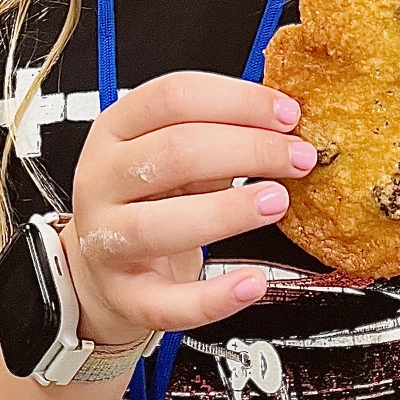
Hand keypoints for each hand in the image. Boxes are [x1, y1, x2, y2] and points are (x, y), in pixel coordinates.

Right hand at [62, 71, 315, 344]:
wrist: (102, 265)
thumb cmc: (148, 197)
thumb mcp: (171, 151)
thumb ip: (219, 132)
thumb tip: (285, 118)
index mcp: (114, 129)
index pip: (172, 97)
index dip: (237, 101)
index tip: (287, 115)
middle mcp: (102, 180)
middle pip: (173, 153)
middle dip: (248, 150)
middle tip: (297, 158)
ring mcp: (106, 240)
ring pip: (160, 224)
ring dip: (228, 212)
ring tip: (277, 202)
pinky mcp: (125, 295)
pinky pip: (168, 302)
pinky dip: (214, 297)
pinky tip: (253, 283)